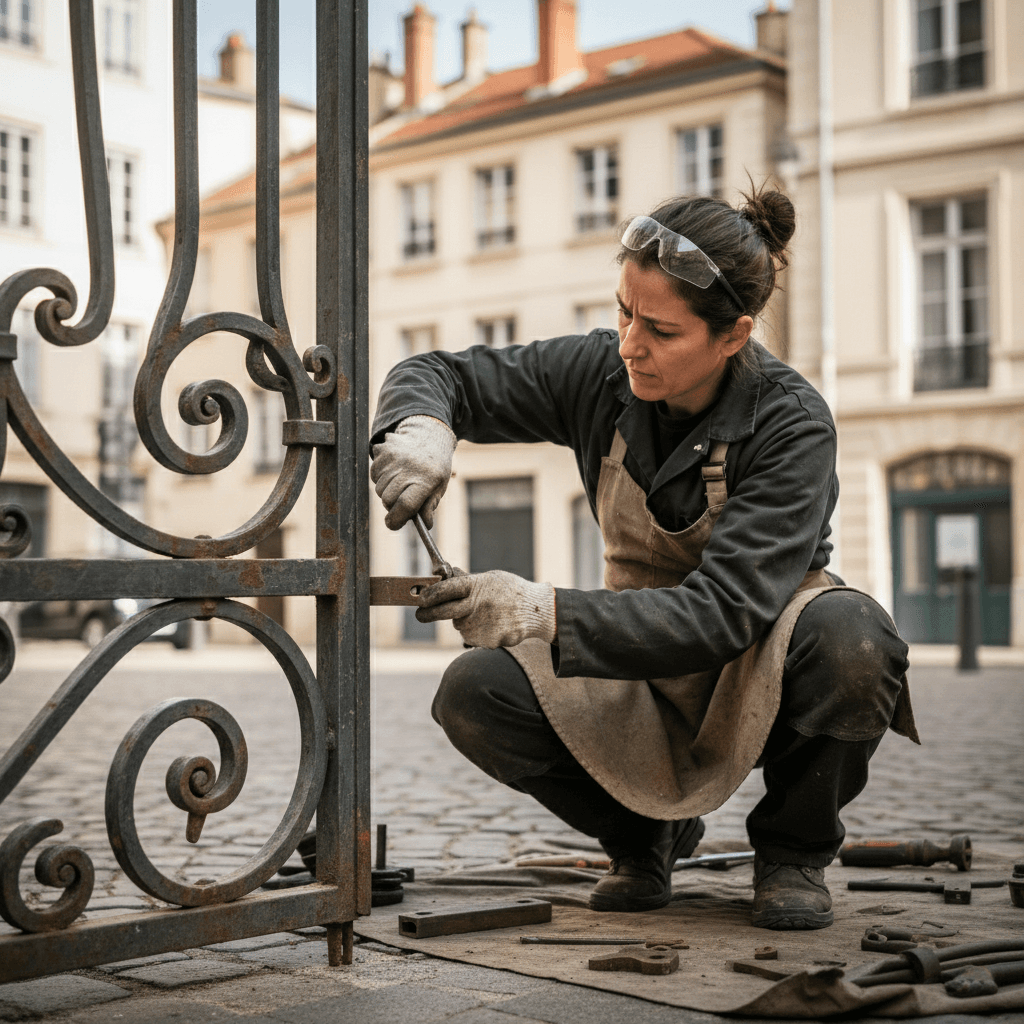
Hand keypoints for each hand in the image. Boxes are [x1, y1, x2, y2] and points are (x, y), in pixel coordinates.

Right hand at [371, 415, 456, 529]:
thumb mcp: (439, 486)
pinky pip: (374, 475)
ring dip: (387, 491)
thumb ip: (430, 506)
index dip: (397, 520)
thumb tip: (424, 525)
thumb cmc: (435, 466)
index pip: (406, 505)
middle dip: (393, 505)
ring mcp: (393, 458)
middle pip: (388, 500)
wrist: (428, 435)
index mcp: (426, 479)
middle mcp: (408, 468)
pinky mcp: (382, 452)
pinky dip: (381, 478)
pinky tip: (394, 470)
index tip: (394, 524)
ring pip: (379, 489)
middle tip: (403, 499)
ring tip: (401, 481)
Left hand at [416, 570, 555, 648]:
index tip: (421, 599)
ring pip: (460, 625)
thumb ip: (468, 580)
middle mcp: (478, 605)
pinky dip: (477, 632)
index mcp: (478, 586)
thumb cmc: (511, 591)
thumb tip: (443, 575)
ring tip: (486, 614)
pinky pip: (473, 637)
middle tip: (420, 615)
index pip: (447, 588)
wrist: (536, 610)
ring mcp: (483, 624)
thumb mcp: (491, 578)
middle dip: (428, 614)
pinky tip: (493, 624)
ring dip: (464, 621)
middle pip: (445, 612)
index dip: (431, 594)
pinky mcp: (489, 641)